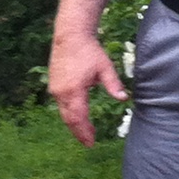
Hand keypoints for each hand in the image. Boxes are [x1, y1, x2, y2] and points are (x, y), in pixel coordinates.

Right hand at [48, 28, 125, 146]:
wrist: (70, 36)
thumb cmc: (89, 51)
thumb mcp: (105, 67)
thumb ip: (114, 85)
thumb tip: (124, 99)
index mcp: (74, 90)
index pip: (79, 118)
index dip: (85, 132)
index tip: (92, 142)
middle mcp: (61, 93)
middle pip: (69, 120)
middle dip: (79, 132)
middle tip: (89, 142)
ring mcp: (55, 89)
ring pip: (63, 113)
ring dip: (74, 124)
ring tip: (85, 132)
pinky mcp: (54, 85)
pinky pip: (60, 105)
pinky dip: (68, 114)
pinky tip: (77, 116)